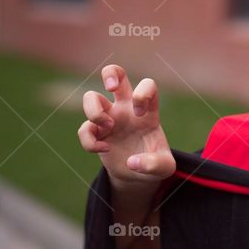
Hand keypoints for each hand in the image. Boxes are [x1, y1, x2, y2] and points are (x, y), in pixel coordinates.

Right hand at [77, 64, 175, 187]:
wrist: (138, 175)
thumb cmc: (155, 164)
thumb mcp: (164, 168)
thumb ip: (155, 164)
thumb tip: (132, 162)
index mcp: (147, 111)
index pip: (148, 85)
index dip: (142, 93)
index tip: (140, 114)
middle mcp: (126, 109)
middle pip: (115, 73)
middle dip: (110, 73)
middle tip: (111, 88)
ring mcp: (109, 118)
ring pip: (90, 97)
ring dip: (95, 111)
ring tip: (108, 126)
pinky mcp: (96, 132)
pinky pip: (84, 128)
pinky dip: (90, 141)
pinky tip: (105, 149)